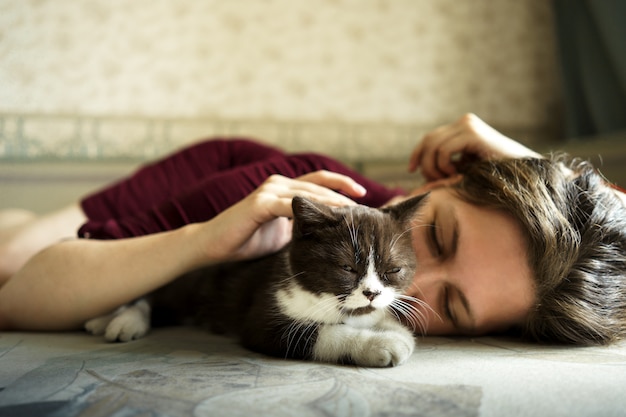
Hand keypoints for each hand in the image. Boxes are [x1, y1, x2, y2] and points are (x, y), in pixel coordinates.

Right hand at [199, 171, 366, 261]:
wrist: (213, 246)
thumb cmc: (248, 240)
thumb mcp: (284, 233)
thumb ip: (303, 226)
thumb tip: (330, 233)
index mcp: (285, 189)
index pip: (319, 181)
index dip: (342, 184)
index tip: (364, 195)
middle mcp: (279, 183)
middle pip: (319, 184)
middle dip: (344, 196)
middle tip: (366, 209)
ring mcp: (269, 191)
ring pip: (309, 193)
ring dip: (332, 203)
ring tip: (353, 214)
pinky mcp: (260, 203)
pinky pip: (291, 206)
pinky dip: (310, 212)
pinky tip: (327, 220)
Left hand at [408, 113, 540, 180]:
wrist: (526, 174)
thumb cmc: (496, 177)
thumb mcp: (466, 171)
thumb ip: (445, 169)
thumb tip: (417, 177)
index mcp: (462, 129)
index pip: (429, 138)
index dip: (417, 153)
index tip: (411, 170)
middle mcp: (464, 123)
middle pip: (428, 140)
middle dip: (425, 164)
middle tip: (433, 180)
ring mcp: (468, 125)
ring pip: (433, 145)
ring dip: (434, 167)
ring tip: (448, 178)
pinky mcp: (473, 133)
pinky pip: (444, 150)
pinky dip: (444, 165)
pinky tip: (457, 174)